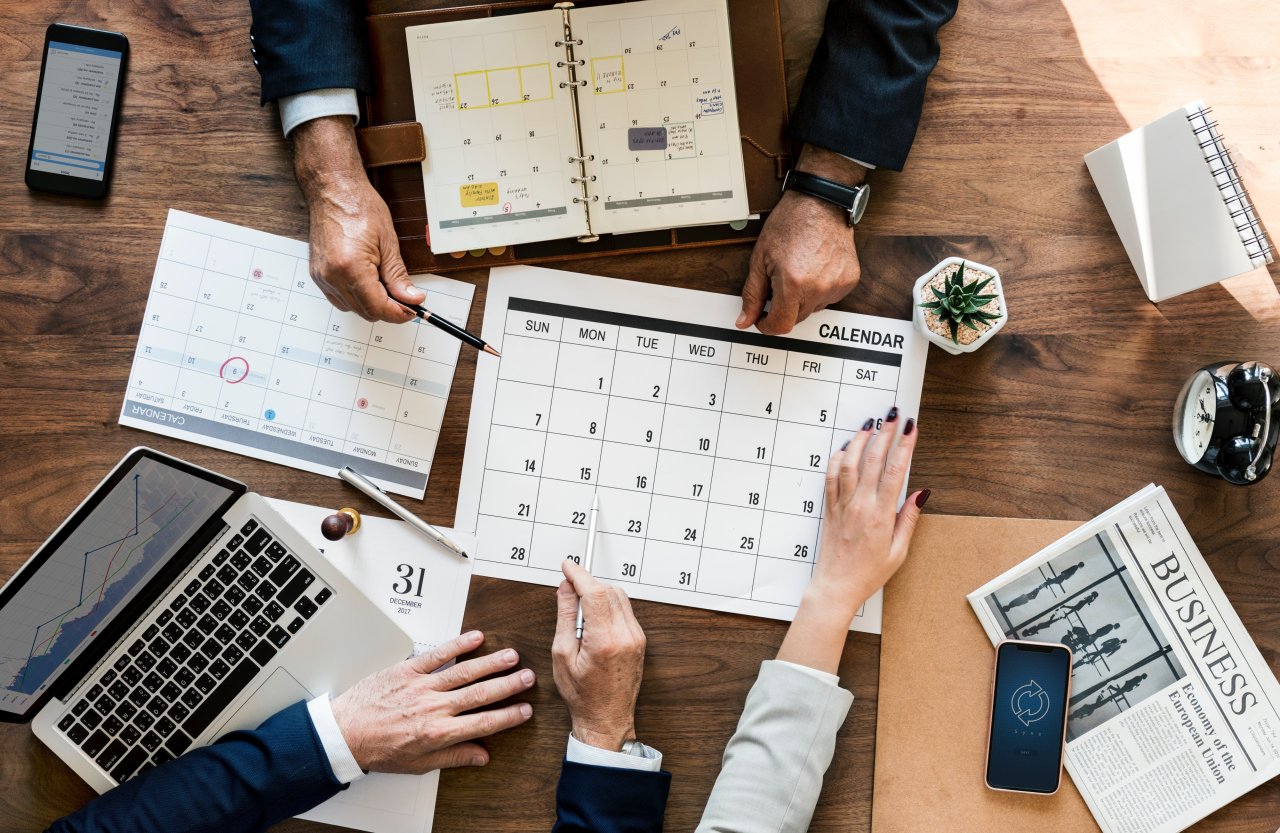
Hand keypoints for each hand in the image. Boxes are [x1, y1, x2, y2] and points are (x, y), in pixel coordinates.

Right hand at [291, 116, 423, 322]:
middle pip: (365, 312)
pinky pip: (339, 299)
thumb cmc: (358, 207)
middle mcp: (332, 276)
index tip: (413, 310)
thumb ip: (398, 276)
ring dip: (371, 304)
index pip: (378, 307)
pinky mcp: (318, 275)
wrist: (333, 190)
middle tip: (405, 297)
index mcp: (351, 267)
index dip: (399, 313)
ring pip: (352, 309)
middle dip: (388, 309)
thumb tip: (411, 299)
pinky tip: (368, 283)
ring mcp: (322, 277)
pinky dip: (356, 298)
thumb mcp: (388, 242)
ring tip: (385, 284)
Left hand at [330, 630, 534, 773]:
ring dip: (491, 663)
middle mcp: (434, 708)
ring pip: (465, 672)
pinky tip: (476, 638)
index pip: (484, 723)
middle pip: (481, 693)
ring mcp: (422, 687)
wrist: (345, 733)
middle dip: (508, 685)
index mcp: (438, 733)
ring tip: (512, 657)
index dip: (508, 716)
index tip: (524, 710)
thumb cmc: (378, 749)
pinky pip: (438, 655)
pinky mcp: (408, 670)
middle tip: (528, 677)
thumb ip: (453, 757)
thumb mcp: (418, 764)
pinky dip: (458, 645)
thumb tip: (480, 756)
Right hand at [551, 560, 646, 750]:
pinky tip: (594, 621)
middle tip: (569, 592)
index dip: (579, 574)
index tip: (567, 566)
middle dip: (588, 585)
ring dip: (599, 594)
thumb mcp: (562, 654)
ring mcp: (636, 637)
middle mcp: (626, 635)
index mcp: (605, 640)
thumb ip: (565, 616)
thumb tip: (565, 588)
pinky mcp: (640, 640)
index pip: (594, 592)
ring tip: (580, 614)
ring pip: (619, 597)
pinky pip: (625, 610)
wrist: (607, 719)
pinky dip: (609, 606)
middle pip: (608, 590)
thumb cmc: (582, 694)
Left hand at [737, 145, 866, 334]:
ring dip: (802, 299)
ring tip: (798, 271)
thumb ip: (752, 294)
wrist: (820, 202)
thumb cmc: (791, 223)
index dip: (767, 325)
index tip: (762, 318)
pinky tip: (814, 270)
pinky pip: (830, 298)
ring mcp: (837, 285)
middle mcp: (818, 287)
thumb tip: (745, 320)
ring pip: (813, 309)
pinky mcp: (849, 280)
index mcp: (793, 283)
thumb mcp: (760, 259)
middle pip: (796, 319)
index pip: (781, 325)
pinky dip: (819, 290)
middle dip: (783, 307)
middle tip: (778, 283)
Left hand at [777, 410, 927, 672]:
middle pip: (871, 460)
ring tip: (869, 424)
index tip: (911, 428)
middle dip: (884, 434)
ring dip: (859, 440)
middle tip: (893, 415)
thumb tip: (921, 493)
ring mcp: (842, 505)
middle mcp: (859, 505)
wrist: (836, 586)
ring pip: (848, 463)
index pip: (894, 471)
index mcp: (880, 515)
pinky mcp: (830, 508)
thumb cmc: (869, 573)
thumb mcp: (899, 551)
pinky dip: (837, 459)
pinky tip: (844, 448)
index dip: (904, 446)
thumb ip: (909, 519)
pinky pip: (831, 477)